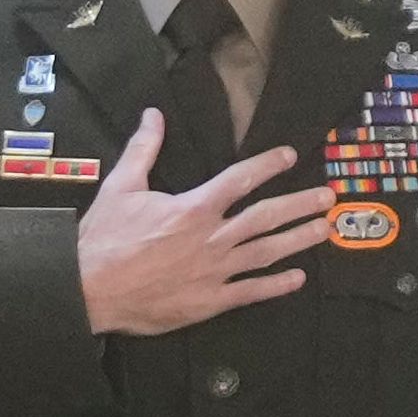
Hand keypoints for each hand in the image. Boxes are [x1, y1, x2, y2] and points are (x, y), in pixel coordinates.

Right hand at [76, 109, 332, 336]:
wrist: (89, 289)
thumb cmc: (104, 239)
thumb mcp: (121, 187)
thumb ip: (143, 149)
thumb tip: (154, 114)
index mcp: (194, 207)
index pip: (240, 179)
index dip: (268, 165)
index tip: (289, 156)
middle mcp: (212, 238)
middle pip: (266, 217)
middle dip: (300, 205)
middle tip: (328, 197)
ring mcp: (214, 272)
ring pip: (267, 252)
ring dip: (299, 240)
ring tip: (324, 230)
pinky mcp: (209, 301)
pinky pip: (251, 292)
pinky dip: (276, 285)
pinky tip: (298, 279)